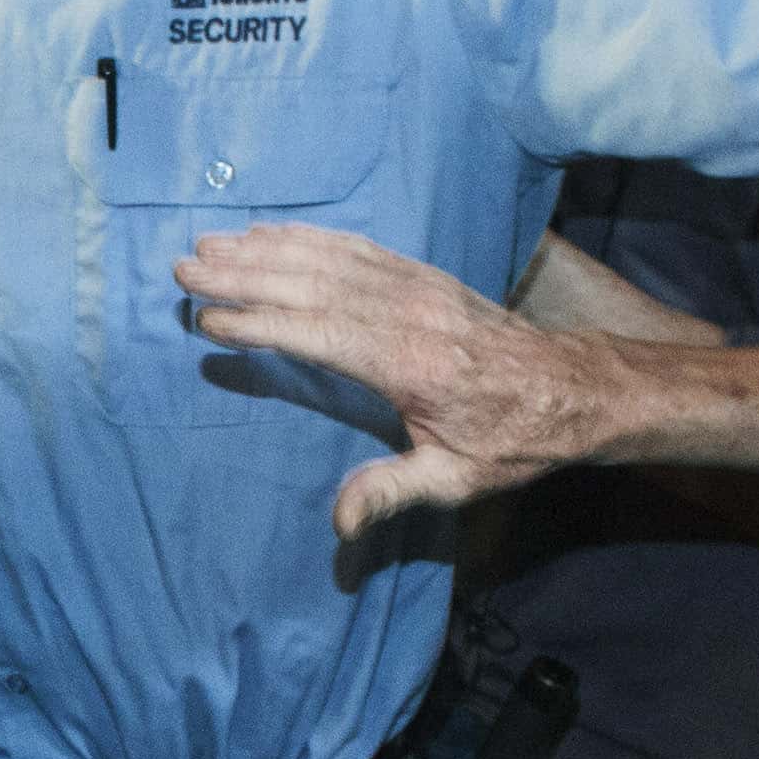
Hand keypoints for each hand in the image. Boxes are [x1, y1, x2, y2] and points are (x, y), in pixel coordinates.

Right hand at [175, 224, 637, 535]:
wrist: (574, 389)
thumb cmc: (513, 439)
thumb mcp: (458, 480)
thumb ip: (392, 493)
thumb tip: (339, 524)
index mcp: (411, 362)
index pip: (319, 332)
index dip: (260, 322)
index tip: (207, 319)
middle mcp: (410, 312)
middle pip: (312, 283)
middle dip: (243, 273)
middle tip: (183, 266)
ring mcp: (418, 286)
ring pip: (329, 258)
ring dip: (265, 248)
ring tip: (209, 244)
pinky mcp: (424, 275)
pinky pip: (356, 247)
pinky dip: (307, 238)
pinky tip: (270, 234)